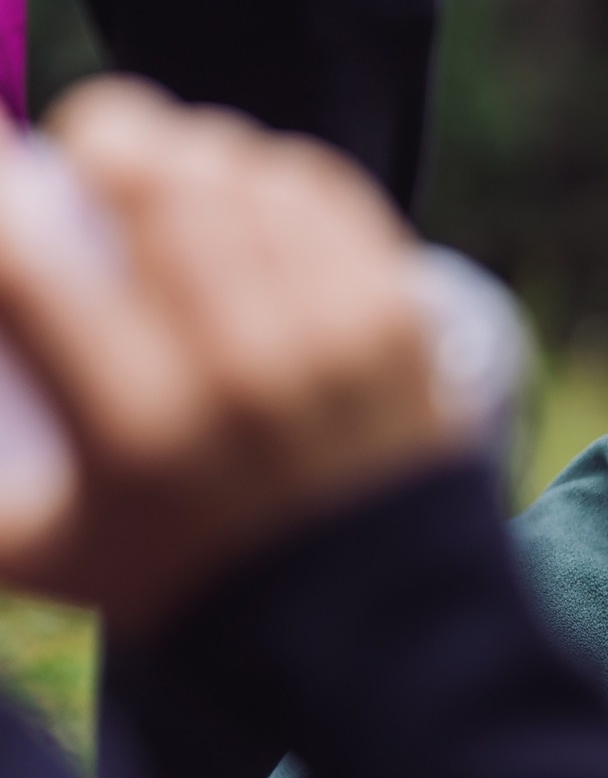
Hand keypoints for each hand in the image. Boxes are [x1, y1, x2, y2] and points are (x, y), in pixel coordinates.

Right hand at [0, 80, 468, 631]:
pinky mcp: (397, 316)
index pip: (25, 259)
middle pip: (146, 172)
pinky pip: (315, 190)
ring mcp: (329, 338)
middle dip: (100, 143)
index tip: (8, 197)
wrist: (369, 634)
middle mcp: (238, 375)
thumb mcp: (39, 549)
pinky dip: (266, 177)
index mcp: (138, 432)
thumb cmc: (182, 582)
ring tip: (170, 195)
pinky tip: (245, 202)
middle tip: (92, 167)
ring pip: (233, 166)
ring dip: (185, 158)